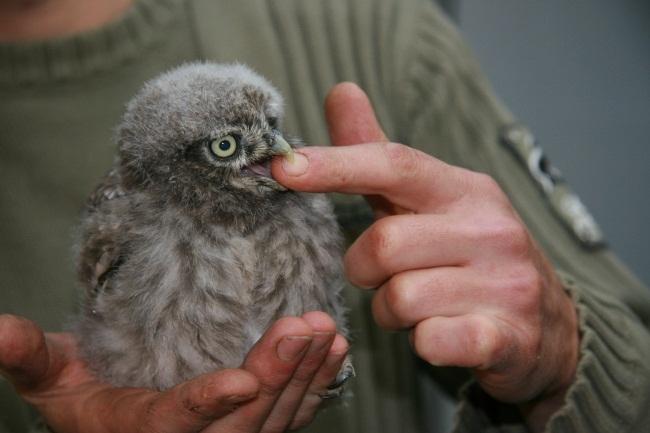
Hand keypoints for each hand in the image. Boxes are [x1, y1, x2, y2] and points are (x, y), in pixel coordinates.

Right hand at [0, 311, 347, 432]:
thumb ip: (30, 357)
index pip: (177, 426)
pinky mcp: (254, 430)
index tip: (240, 382)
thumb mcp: (51, 381)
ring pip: (275, 421)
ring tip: (326, 331)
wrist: (113, 427)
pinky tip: (335, 352)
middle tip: (305, 327)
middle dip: (275, 375)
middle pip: (242, 424)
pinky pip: (291, 416)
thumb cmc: (81, 402)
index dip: (207, 406)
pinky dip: (315, 386)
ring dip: (304, 376)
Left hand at [272, 83, 578, 430]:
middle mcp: (490, 228)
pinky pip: (431, 342)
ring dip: (391, 311)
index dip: (335, 165)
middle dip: (364, 270)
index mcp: (464, 189)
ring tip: (416, 308)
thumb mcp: (430, 202)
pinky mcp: (507, 336)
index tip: (283, 168)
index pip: (395, 164)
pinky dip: (421, 342)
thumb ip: (379, 154)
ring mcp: (504, 282)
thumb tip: (340, 91)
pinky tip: (440, 335)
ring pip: (400, 298)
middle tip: (384, 277)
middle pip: (383, 245)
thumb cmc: (470, 255)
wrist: (547, 326)